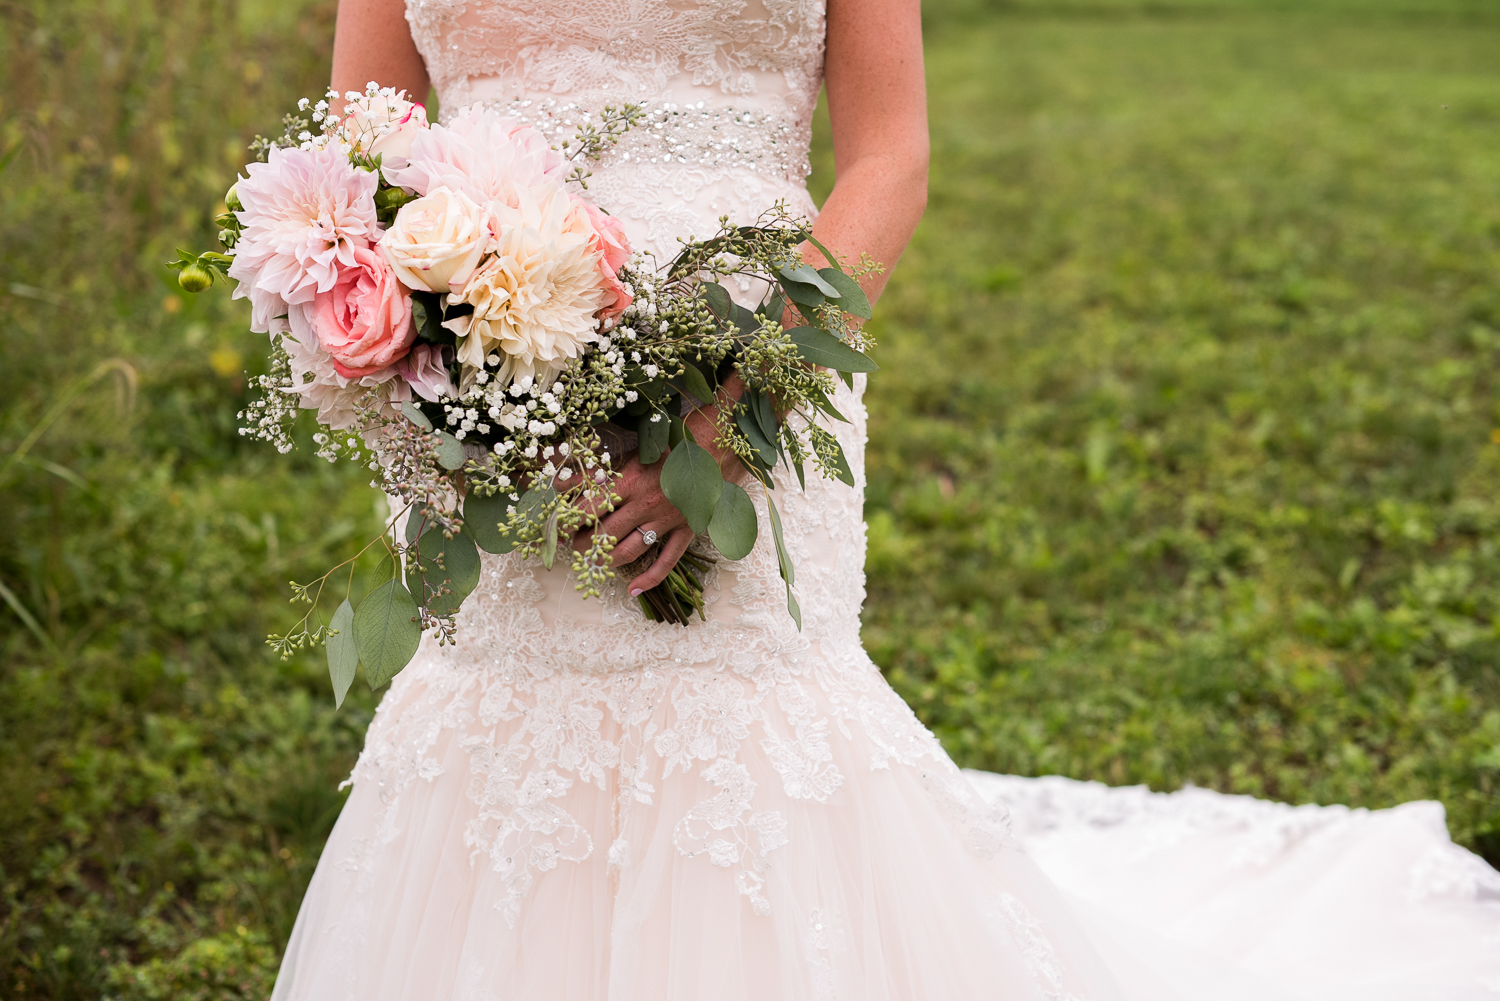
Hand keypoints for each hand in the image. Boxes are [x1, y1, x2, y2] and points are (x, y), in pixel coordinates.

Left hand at [574, 380, 748, 594]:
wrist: (724, 441)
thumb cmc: (678, 439)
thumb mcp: (637, 447)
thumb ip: (601, 467)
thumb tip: (563, 477)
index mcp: (631, 481)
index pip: (590, 508)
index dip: (569, 521)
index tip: (556, 527)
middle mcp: (646, 504)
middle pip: (604, 533)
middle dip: (583, 545)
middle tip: (570, 549)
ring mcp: (667, 520)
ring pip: (629, 551)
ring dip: (606, 561)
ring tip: (592, 564)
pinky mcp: (687, 529)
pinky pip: (667, 560)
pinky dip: (649, 578)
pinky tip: (633, 590)